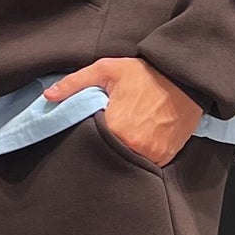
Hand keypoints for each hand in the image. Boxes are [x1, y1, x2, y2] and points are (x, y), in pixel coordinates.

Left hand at [44, 58, 201, 165]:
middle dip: (99, 148)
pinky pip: (143, 164)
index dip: (84, 136)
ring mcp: (152, 156)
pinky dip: (135, 156)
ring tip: (117, 137)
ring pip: (124, 163)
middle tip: (99, 132)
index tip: (83, 129)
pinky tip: (133, 142)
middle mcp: (135, 148)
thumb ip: (74, 83)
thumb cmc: (145, 74)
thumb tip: (48, 96)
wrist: (185, 79)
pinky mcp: (164, 159)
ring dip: (118, 153)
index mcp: (117, 129)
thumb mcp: (107, 70)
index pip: (90, 143)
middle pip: (106, 156)